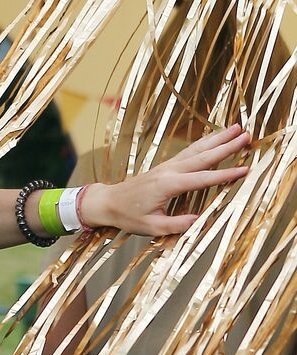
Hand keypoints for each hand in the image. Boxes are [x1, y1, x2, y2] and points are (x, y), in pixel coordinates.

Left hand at [87, 124, 250, 235]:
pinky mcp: (165, 167)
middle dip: (226, 146)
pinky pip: (188, 152)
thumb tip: (201, 220)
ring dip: (217, 138)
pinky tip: (215, 137)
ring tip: (237, 128)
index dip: (224, 175)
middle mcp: (168, 171)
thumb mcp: (152, 227)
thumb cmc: (128, 216)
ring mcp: (166, 167)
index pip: (202, 179)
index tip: (245, 170)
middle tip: (247, 136)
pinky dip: (203, 143)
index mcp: (167, 185)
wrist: (107, 202)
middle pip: (202, 157)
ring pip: (196, 150)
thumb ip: (177, 224)